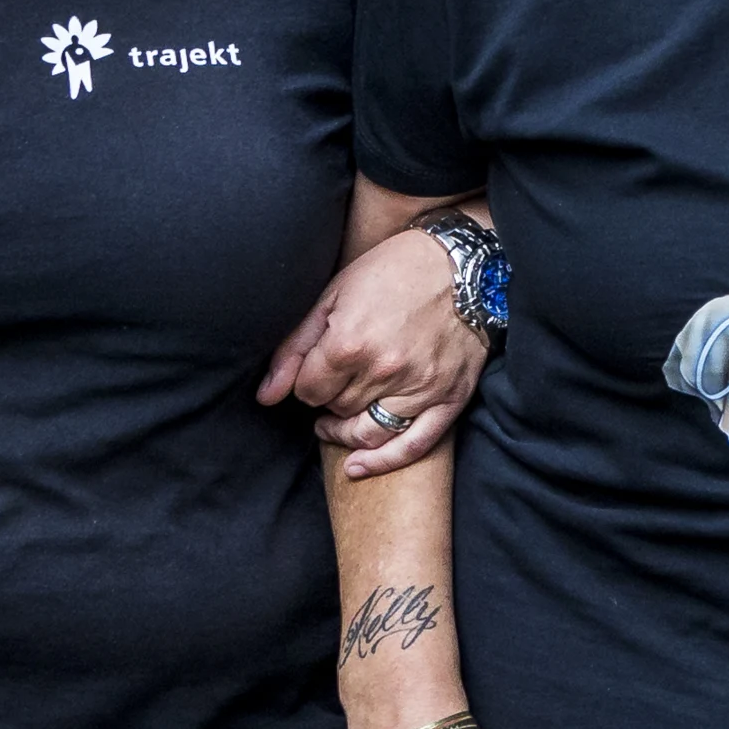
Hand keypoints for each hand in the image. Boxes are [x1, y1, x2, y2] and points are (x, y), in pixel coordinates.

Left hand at [260, 222, 488, 476]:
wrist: (462, 262)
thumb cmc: (394, 272)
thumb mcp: (333, 296)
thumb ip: (295, 348)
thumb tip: (266, 397)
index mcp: (349, 344)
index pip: (308, 392)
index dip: (307, 384)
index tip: (316, 372)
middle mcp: (383, 371)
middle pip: (337, 410)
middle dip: (329, 401)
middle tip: (334, 384)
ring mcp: (419, 387)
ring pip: (368, 431)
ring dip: (347, 431)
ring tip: (338, 423)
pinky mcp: (450, 396)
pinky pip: (415, 443)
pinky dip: (385, 461)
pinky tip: (360, 466)